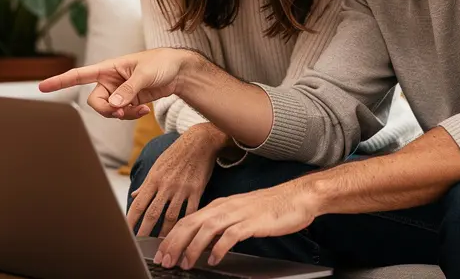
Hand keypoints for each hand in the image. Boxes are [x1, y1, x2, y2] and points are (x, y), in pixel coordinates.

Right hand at [38, 48, 197, 119]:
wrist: (179, 71)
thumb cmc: (162, 63)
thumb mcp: (145, 74)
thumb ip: (129, 89)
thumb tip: (114, 104)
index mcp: (108, 68)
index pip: (79, 75)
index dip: (60, 81)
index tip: (42, 87)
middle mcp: (109, 81)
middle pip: (94, 102)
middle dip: (106, 110)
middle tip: (120, 111)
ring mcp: (118, 92)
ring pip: (108, 111)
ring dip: (121, 115)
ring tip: (139, 110)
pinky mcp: (128, 101)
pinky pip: (121, 114)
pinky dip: (130, 116)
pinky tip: (144, 111)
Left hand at [129, 123, 228, 236]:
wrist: (200, 141)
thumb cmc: (177, 153)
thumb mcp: (158, 165)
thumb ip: (146, 183)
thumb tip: (134, 197)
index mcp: (154, 178)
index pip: (139, 204)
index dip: (131, 220)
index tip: (127, 232)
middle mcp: (166, 185)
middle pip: (153, 213)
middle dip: (145, 231)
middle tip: (140, 245)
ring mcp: (182, 188)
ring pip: (171, 216)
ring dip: (165, 232)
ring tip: (161, 244)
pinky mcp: (197, 190)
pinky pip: (190, 211)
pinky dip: (186, 223)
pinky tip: (184, 233)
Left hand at [153, 180, 320, 269]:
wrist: (297, 198)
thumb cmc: (271, 208)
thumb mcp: (240, 214)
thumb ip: (222, 226)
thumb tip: (205, 243)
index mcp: (220, 205)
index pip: (189, 219)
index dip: (172, 236)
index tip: (162, 252)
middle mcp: (225, 207)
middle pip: (192, 223)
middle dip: (175, 242)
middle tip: (165, 260)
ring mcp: (238, 213)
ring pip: (207, 228)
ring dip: (192, 247)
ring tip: (184, 263)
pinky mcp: (252, 222)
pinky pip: (231, 235)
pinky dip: (219, 248)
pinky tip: (213, 259)